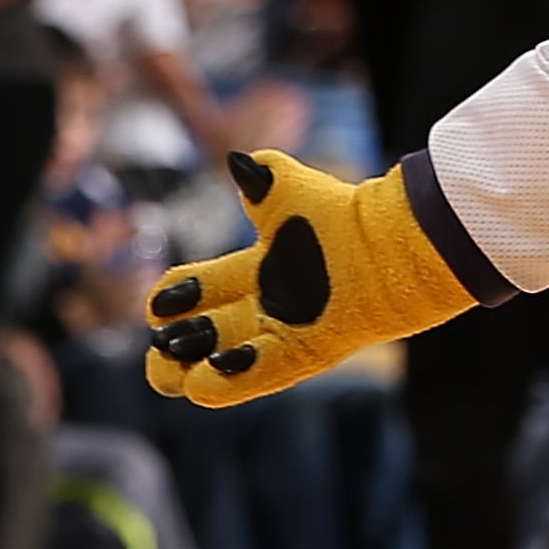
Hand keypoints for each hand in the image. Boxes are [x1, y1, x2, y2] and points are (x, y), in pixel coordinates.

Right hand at [144, 150, 477, 406]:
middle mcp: (273, 304)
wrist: (393, 242)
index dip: (179, 297)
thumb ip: (262, 179)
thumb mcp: (293, 191)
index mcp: (263, 269)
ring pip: (231, 357)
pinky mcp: (309, 352)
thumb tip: (236, 162)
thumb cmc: (346, 215)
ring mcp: (289, 331)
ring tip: (169, 375)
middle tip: (156, 349)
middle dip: (178, 343)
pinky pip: (264, 372)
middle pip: (212, 331)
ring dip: (196, 367)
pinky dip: (232, 379)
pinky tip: (200, 386)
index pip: (207, 287)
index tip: (154, 306)